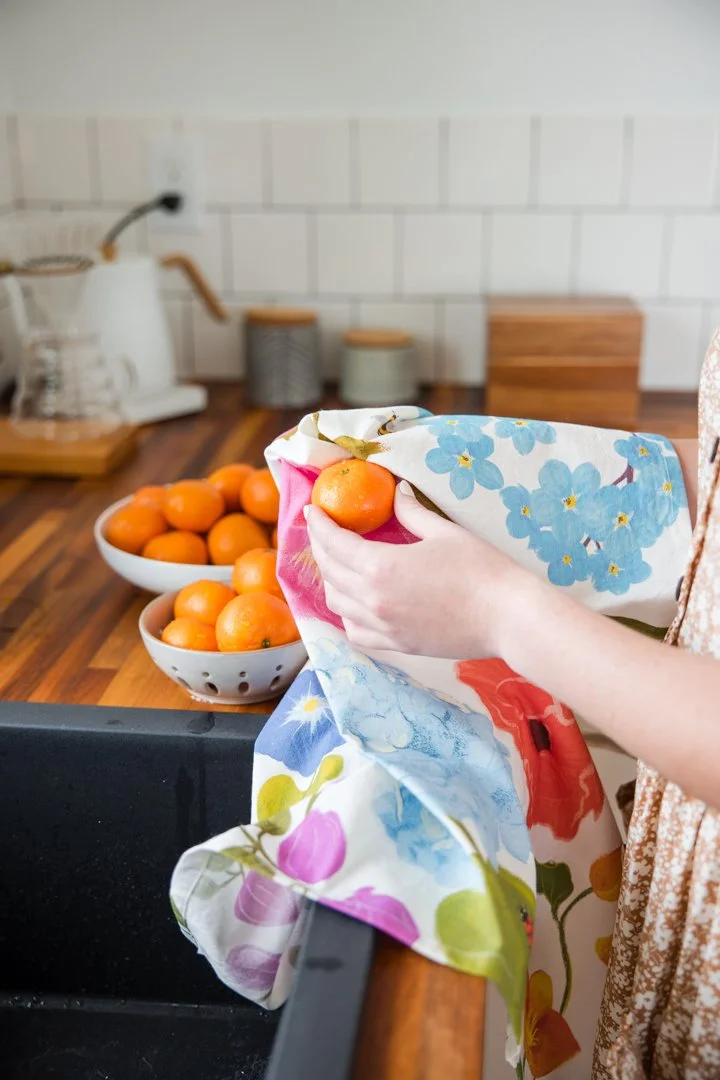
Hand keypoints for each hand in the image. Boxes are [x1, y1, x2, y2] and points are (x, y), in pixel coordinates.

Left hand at [304, 480, 533, 658]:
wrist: (507, 617)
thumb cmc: (481, 569)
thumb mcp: (443, 531)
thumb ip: (410, 512)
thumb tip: (397, 491)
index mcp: (380, 568)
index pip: (333, 543)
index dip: (319, 524)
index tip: (312, 511)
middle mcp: (372, 600)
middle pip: (329, 572)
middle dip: (321, 548)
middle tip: (323, 531)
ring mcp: (383, 627)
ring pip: (337, 603)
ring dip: (331, 580)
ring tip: (337, 562)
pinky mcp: (397, 644)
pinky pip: (356, 631)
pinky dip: (347, 614)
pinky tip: (356, 601)